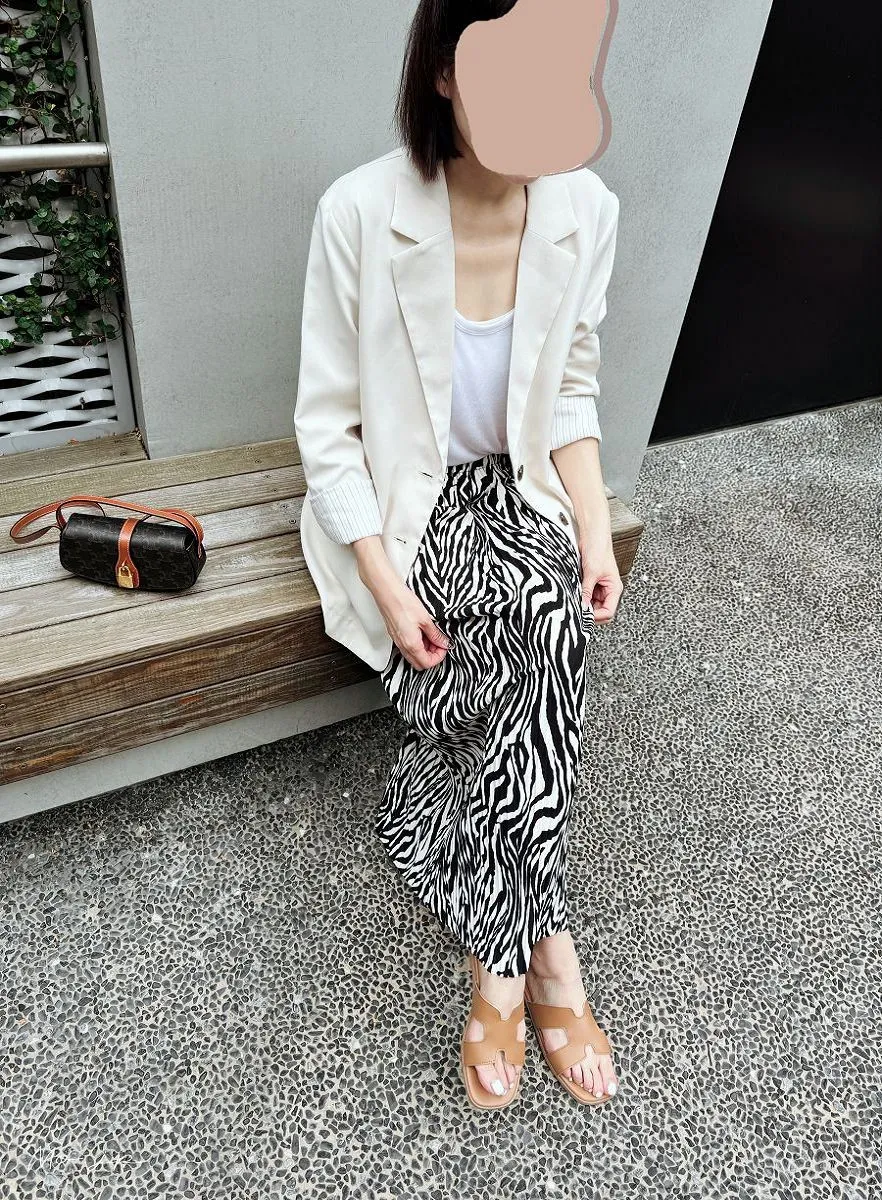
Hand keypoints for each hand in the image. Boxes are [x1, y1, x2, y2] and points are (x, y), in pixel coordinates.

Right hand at [352, 535, 450, 669]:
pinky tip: (421, 632)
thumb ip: (436, 634)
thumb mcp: (426, 619)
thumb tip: (444, 643)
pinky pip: (406, 647)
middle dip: (431, 656)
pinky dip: (416, 644)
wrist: (387, 592)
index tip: (444, 646)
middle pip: (419, 663)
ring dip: (424, 650)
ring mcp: (397, 641)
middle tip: (439, 643)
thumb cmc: (403, 603)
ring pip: (412, 656)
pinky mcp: (394, 634)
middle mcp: (402, 646)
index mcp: (411, 644)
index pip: (427, 663)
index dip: (439, 657)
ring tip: (431, 635)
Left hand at [578, 532, 622, 623]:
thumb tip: (582, 606)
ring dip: (583, 605)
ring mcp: (598, 588)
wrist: (593, 536)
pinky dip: (579, 598)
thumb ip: (587, 591)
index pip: (609, 612)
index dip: (597, 616)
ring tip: (574, 602)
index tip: (584, 615)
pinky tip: (574, 596)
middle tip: (577, 610)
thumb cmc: (598, 550)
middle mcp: (608, 590)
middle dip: (589, 613)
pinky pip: (585, 596)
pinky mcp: (590, 584)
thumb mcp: (592, 573)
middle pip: (600, 611)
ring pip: (591, 605)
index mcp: (614, 589)